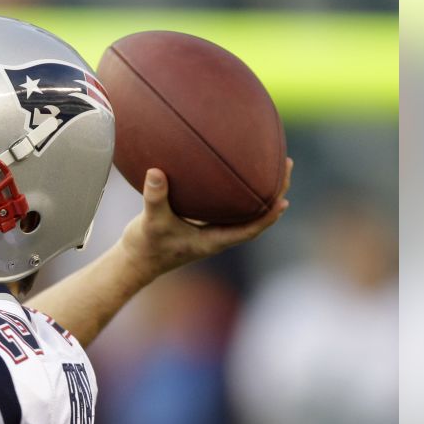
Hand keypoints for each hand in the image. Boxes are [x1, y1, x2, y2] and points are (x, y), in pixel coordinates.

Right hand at [118, 158, 292, 282]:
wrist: (136, 260)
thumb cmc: (146, 246)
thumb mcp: (151, 222)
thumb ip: (155, 198)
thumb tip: (156, 172)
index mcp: (214, 241)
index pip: (251, 230)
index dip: (269, 217)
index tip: (284, 200)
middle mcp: (218, 235)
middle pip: (257, 216)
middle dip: (274, 193)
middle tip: (286, 165)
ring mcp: (212, 229)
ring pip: (245, 210)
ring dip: (261, 190)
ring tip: (272, 163)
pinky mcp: (203, 223)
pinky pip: (229, 205)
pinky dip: (238, 190)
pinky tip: (238, 169)